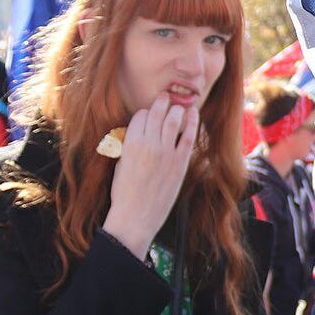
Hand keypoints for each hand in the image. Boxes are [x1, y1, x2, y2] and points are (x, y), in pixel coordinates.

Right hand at [100, 96, 198, 260]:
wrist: (136, 216)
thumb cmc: (125, 193)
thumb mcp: (120, 164)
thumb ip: (129, 148)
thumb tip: (137, 137)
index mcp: (130, 143)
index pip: (140, 116)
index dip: (146, 113)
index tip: (150, 114)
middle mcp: (148, 144)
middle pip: (157, 114)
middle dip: (161, 103)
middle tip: (166, 97)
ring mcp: (166, 153)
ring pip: (173, 121)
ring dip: (176, 110)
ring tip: (179, 106)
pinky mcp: (180, 163)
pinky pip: (189, 137)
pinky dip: (192, 123)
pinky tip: (194, 114)